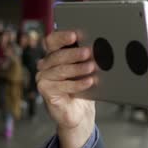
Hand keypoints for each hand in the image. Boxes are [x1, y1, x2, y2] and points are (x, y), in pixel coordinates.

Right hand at [36, 31, 96, 147]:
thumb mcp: (86, 68)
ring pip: (60, 70)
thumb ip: (87, 57)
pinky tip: (90, 82)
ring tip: (92, 67)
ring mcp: (44, 78)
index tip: (75, 35)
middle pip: (57, 55)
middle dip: (74, 53)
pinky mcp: (46, 91)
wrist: (80, 111)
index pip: (52, 40)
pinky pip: (62, 86)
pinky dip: (77, 84)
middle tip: (88, 52)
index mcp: (54, 54)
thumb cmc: (83, 86)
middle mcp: (46, 64)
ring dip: (77, 68)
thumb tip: (103, 45)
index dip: (62, 37)